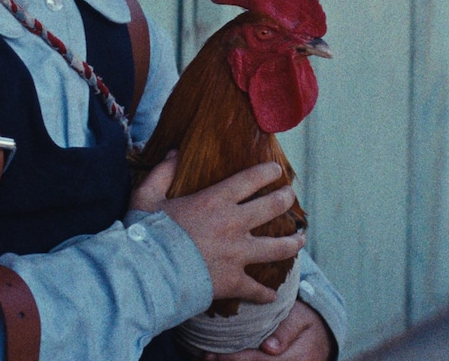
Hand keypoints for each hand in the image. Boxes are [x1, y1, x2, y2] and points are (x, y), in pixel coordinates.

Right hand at [130, 152, 304, 302]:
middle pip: (272, 208)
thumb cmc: (148, 233)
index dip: (268, 172)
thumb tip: (173, 153)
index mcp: (215, 200)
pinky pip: (257, 288)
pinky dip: (265, 293)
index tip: (277, 171)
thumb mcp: (147, 196)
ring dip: (292, 242)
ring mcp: (238, 254)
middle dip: (286, 199)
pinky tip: (271, 295)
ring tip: (301, 239)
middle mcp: (234, 224)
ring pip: (277, 248)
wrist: (151, 273)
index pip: (251, 180)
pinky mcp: (234, 281)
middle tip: (291, 196)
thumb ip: (161, 172)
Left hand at [203, 301, 333, 360]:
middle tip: (207, 357)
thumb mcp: (301, 317)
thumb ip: (287, 329)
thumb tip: (270, 348)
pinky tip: (221, 359)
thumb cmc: (307, 320)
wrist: (320, 335)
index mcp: (300, 358)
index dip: (241, 360)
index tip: (218, 355)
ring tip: (208, 358)